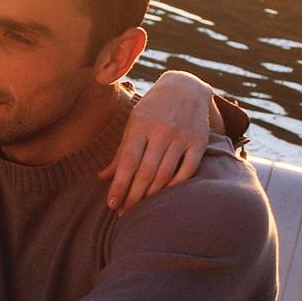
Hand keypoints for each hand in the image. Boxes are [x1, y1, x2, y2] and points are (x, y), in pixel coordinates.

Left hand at [107, 69, 215, 212]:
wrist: (186, 87)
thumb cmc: (153, 109)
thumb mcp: (133, 124)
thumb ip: (121, 152)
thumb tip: (102, 177)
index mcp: (140, 125)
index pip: (127, 161)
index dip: (119, 185)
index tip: (111, 205)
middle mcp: (161, 130)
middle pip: (145, 171)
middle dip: (133, 195)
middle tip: (124, 214)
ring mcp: (182, 136)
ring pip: (165, 172)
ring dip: (152, 194)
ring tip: (140, 209)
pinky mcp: (199, 141)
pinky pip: (188, 168)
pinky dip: (176, 184)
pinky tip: (166, 196)